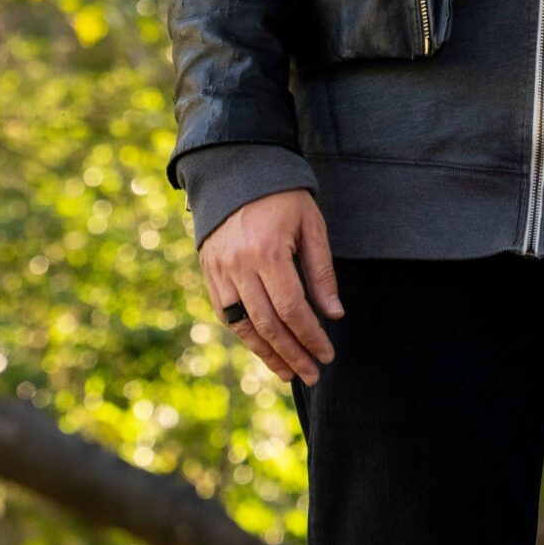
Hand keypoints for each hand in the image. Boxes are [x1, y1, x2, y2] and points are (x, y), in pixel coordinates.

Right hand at [200, 187, 343, 385]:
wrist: (237, 170)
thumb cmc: (284, 196)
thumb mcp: (312, 225)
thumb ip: (321, 272)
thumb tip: (334, 315)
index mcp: (267, 251)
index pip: (292, 309)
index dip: (311, 336)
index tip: (327, 353)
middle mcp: (239, 265)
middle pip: (267, 324)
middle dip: (292, 354)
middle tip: (313, 374)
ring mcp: (220, 270)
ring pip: (243, 326)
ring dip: (267, 354)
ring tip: (289, 373)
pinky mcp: (209, 271)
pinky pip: (225, 313)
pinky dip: (245, 335)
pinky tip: (264, 348)